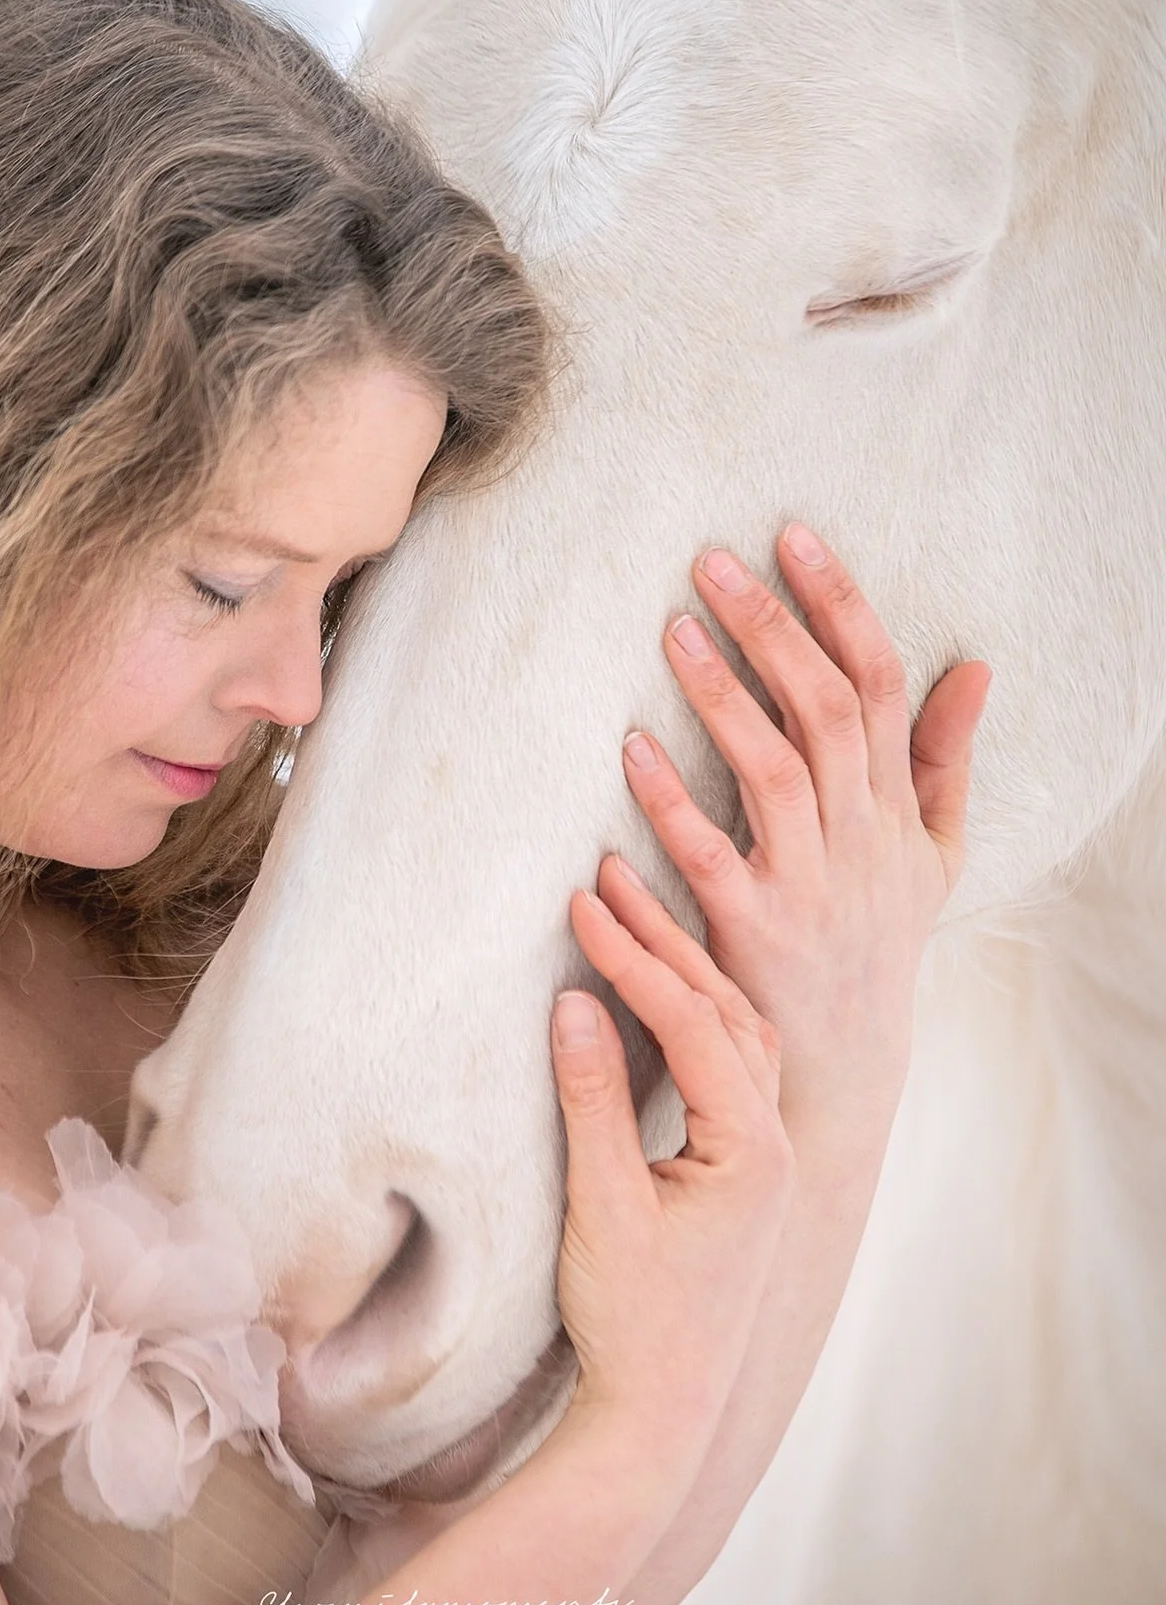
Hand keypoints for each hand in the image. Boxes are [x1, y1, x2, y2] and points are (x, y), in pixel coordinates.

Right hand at [549, 903, 793, 1472]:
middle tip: (606, 877)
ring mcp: (765, 1156)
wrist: (664, 1411)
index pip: (696, 1021)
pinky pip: (732, 1060)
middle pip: (727, 1009)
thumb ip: (591, 1101)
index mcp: (753, 1149)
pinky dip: (696, 1008)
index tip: (581, 907)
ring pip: (738, 1030)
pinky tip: (661, 988)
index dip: (636, 959)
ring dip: (685, 967)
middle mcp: (774, 1142)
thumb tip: (573, 1001)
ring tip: (629, 910)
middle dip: (664, 939)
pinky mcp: (743, 1168)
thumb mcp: (601, 1206)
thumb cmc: (633, 1320)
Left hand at [616, 523, 989, 1126]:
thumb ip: (945, 760)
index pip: (880, 684)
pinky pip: (711, 858)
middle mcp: (860, 837)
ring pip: (776, 770)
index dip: (841, 605)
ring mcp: (809, 885)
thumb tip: (976, 667)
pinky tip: (630, 750)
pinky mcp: (753, 935)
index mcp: (895, 807)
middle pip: (828, 711)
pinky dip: (670, 803)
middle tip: (713, 562)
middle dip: (775, 628)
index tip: (793, 535)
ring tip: (673, 629)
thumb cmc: (877, 945)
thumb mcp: (932, 855)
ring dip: (725, 695)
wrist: (841, 1069)